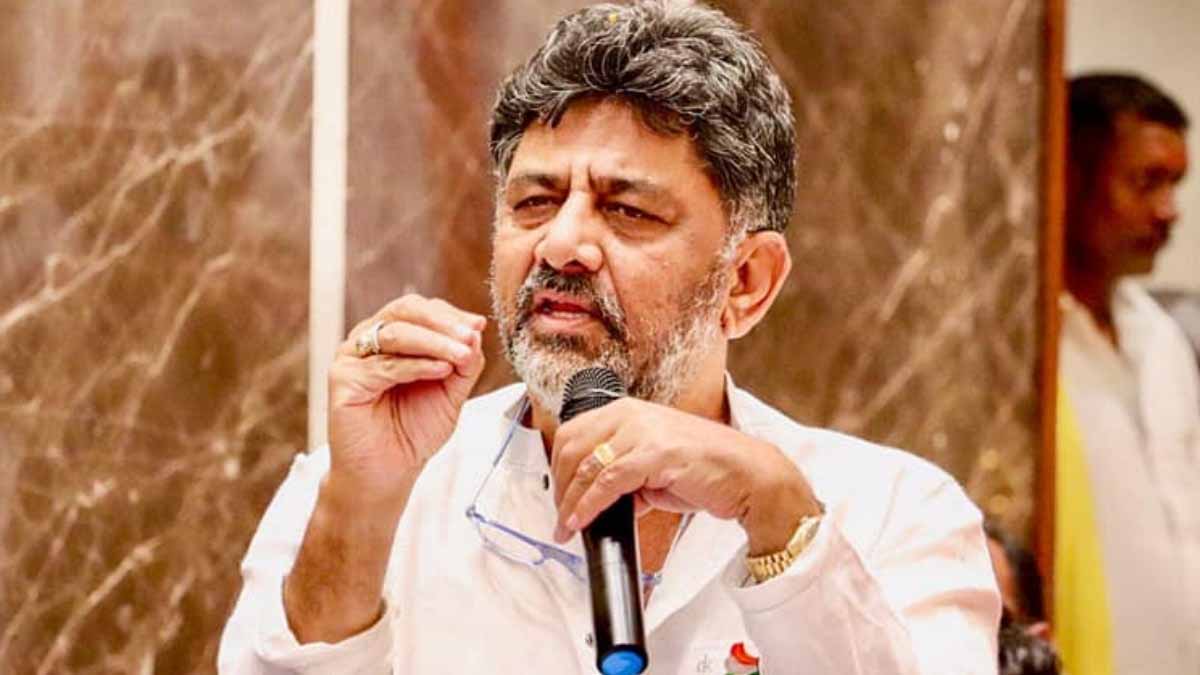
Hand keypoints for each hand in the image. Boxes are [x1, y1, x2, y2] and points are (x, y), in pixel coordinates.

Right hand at [326, 294, 485, 502]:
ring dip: (435, 342)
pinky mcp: (343, 379)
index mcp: (391, 337)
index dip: (450, 314)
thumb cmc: (413, 432)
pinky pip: (384, 365)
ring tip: (462, 355)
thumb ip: (463, 362)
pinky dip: (417, 365)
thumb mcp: (450, 392)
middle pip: (405, 311)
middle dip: (442, 322)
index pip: (420, 309)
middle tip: (471, 336)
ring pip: (396, 334)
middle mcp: (368, 341)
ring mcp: (352, 358)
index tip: (478, 326)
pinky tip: (441, 369)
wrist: (387, 474)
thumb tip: (476, 330)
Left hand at [549, 398, 821, 554]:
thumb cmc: (706, 470)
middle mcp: (632, 414)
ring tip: (565, 527)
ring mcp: (644, 431)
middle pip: (572, 447)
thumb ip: (624, 474)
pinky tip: (580, 522)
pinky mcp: (655, 453)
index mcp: (628, 410)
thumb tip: (596, 499)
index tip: (558, 494)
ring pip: (587, 466)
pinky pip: (608, 482)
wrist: (747, 476)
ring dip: (569, 502)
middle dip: (560, 485)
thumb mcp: (653, 465)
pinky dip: (588, 505)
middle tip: (560, 515)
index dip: (558, 466)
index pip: (574, 432)